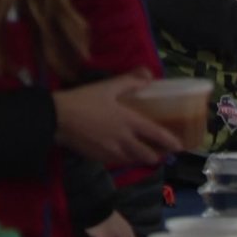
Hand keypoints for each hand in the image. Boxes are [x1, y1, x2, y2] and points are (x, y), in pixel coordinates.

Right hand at [53, 70, 182, 166]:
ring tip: (145, 154)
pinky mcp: (98, 158)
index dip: (169, 142)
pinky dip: (125, 159)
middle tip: (161, 152)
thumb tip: (148, 75)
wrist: (56, 119)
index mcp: (129, 122)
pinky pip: (117, 161)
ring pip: (132, 159)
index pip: (156, 135)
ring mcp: (110, 151)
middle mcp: (123, 140)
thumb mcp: (108, 86)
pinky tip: (124, 153)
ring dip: (141, 158)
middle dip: (157, 155)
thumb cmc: (84, 100)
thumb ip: (130, 81)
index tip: (179, 147)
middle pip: (146, 154)